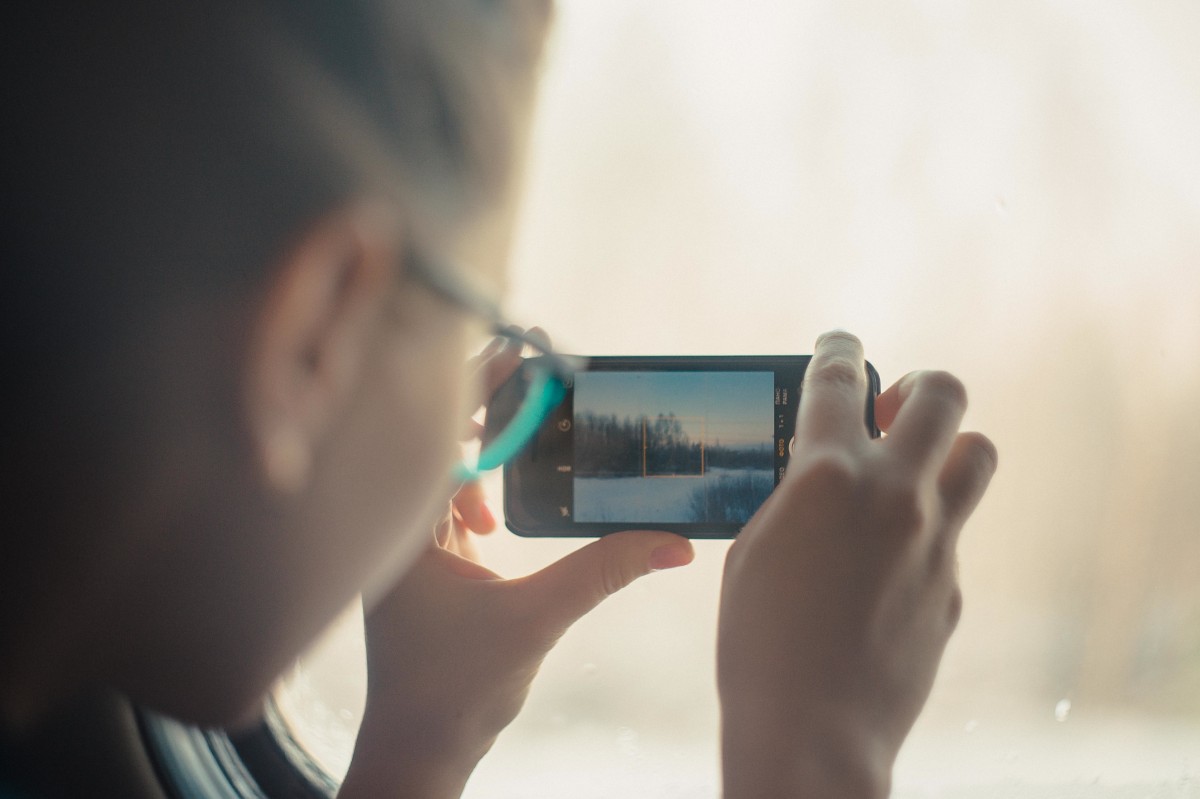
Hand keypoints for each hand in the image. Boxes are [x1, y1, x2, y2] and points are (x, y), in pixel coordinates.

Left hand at [338, 336, 695, 798]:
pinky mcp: (419, 562)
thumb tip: (674, 541)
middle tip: (536, 377)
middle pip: (440, 438)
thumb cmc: (455, 689)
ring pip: (444, 470)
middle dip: (486, 406)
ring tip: (527, 449)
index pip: (443, 431)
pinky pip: (448, 503)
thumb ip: (604, 572)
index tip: (523, 349)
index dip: (481, 384)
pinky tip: (500, 524)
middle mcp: (395, 527)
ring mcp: (405, 544)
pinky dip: (478, 493)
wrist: (419, 747)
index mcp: (406, 528)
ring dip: (485, 454)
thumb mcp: (537, 619)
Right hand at [717, 332, 996, 798]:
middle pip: (943, 395)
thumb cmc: (758, 642)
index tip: (840, 343)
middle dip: (919, 386)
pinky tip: (884, 570)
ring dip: (947, 449)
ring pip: (978, 454)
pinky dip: (925, 533)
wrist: (812, 732)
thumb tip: (818, 477)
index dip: (839, 348)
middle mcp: (894, 493)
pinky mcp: (952, 586)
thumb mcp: (754, 548)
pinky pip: (952, 535)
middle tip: (893, 409)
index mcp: (827, 475)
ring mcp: (935, 540)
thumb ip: (794, 498)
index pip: (838, 378)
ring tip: (911, 474)